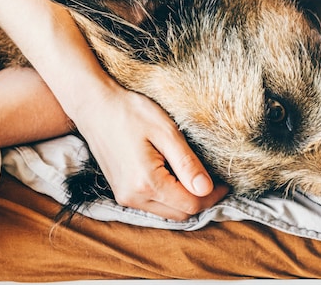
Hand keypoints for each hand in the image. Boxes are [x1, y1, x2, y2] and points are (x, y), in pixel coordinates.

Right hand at [70, 84, 229, 219]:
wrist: (94, 105)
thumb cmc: (130, 112)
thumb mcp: (165, 132)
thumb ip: (187, 164)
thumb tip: (206, 189)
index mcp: (146, 183)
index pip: (190, 204)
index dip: (212, 196)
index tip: (226, 183)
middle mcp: (133, 197)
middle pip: (179, 213)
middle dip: (200, 201)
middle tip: (215, 181)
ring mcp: (124, 196)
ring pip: (166, 212)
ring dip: (184, 201)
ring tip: (197, 179)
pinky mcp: (120, 191)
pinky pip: (152, 204)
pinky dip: (169, 197)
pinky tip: (176, 178)